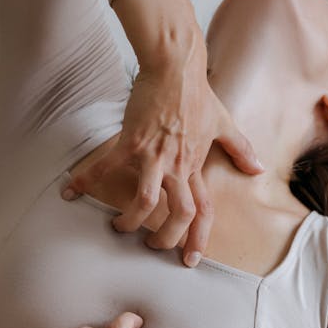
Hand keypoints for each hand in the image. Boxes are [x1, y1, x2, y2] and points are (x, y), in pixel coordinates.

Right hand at [60, 33, 264, 266]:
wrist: (176, 67)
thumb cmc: (197, 94)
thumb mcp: (224, 123)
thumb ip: (240, 149)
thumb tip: (258, 169)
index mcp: (195, 165)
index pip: (203, 210)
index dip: (198, 238)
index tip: (189, 259)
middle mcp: (177, 166)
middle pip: (178, 214)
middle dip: (163, 238)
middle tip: (149, 246)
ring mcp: (154, 155)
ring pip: (145, 201)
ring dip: (130, 220)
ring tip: (118, 227)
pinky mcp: (131, 141)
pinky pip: (107, 167)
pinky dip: (87, 180)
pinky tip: (70, 191)